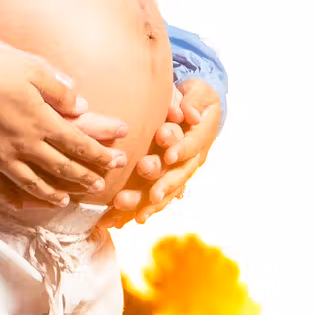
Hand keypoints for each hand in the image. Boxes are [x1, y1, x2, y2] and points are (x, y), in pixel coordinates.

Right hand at [0, 38, 129, 208]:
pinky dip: (14, 199)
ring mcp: (0, 159)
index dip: (100, 154)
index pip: (78, 143)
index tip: (117, 161)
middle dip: (85, 177)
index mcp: (40, 120)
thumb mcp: (30, 67)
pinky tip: (22, 204)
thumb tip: (82, 106)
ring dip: (54, 194)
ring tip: (66, 200)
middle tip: (101, 186)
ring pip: (34, 184)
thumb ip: (58, 89)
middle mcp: (24, 145)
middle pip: (62, 168)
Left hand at [97, 79, 221, 230]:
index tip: (170, 153)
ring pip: (162, 191)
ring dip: (144, 201)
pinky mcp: (161, 180)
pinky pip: (148, 198)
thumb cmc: (194, 100)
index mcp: (200, 140)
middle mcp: (188, 161)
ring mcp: (175, 173)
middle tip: (150, 188)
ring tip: (123, 204)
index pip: (192, 146)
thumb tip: (189, 112)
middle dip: (163, 182)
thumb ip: (194, 101)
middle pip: (177, 175)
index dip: (181, 149)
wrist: (194, 111)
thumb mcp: (199, 94)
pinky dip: (133, 209)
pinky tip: (114, 220)